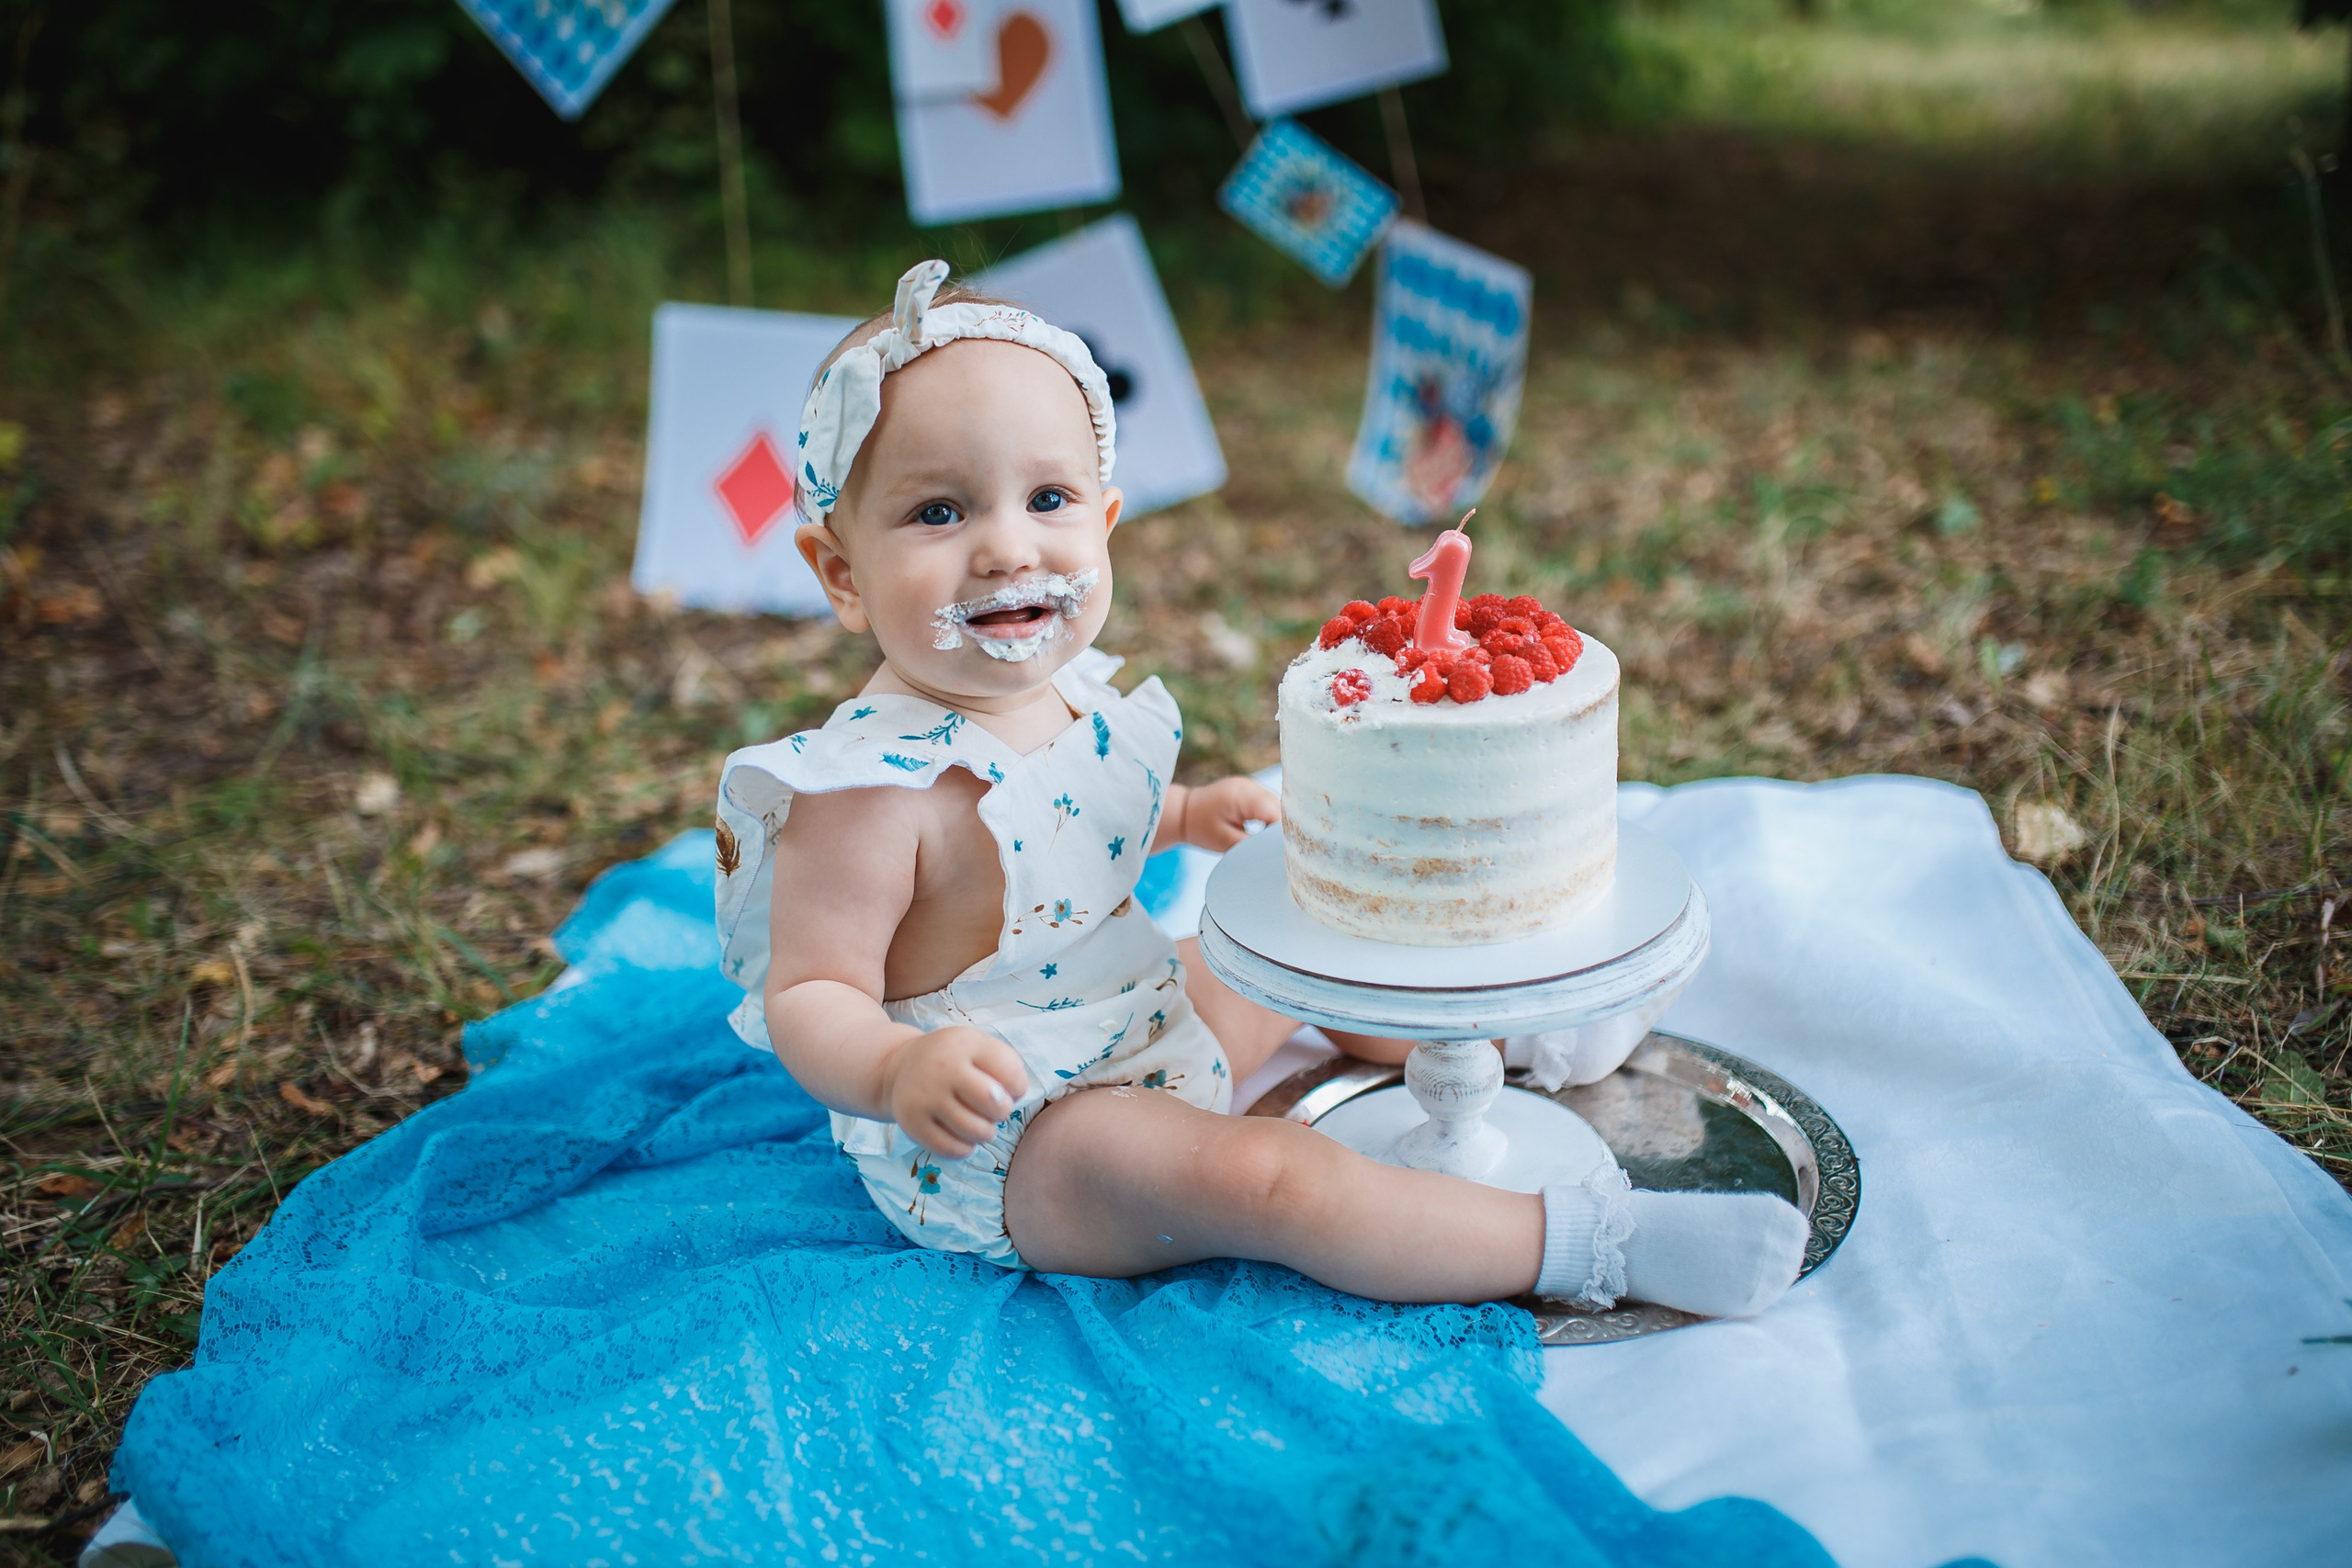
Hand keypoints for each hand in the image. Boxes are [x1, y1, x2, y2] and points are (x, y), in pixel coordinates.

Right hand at [883, 1026, 1028, 1158]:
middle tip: (992, 1108)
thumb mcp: (978, 1046)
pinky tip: (962, 1135)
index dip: (1018, 1087)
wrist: (902, 1068)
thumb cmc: (953, 1060)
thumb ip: (1006, 1066)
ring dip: (985, 1132)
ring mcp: (926, 1097)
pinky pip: (954, 1149)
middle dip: (1003, 1112)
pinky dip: (965, 1147)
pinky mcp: (913, 1123)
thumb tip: (1013, 1100)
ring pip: (977, 1131)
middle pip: (996, 1106)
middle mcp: (942, 1068)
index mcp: (964, 1044)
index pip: (1011, 1073)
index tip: (1007, 1088)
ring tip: (979, 1122)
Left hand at [1178, 775, 1279, 851]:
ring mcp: (1251, 785)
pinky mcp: (1251, 789)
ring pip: (1277, 805)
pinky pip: (1269, 803)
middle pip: (1280, 808)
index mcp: (1244, 796)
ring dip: (1278, 823)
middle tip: (1282, 852)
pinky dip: (1271, 817)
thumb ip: (1253, 846)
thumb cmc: (1201, 828)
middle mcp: (1251, 786)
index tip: (1286, 853)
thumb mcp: (1226, 842)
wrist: (1184, 811)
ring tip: (1275, 843)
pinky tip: (1268, 832)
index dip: (1284, 834)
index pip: (1276, 814)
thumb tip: (1276, 853)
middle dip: (1283, 829)